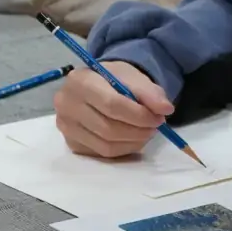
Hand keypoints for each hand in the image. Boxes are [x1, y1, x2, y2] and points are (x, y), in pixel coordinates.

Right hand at [54, 62, 172, 158]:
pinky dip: (124, 149)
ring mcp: (66, 126)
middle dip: (138, 131)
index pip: (111, 104)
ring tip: (145, 132)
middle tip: (155, 127)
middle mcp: (66, 104)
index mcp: (79, 80)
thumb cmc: (113, 79)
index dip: (139, 115)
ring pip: (106, 145)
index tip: (159, 118)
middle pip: (108, 128)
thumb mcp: (132, 77)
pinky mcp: (71, 143)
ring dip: (133, 142)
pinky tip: (131, 138)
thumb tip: (165, 109)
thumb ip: (150, 92)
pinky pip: (102, 153)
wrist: (95, 85)